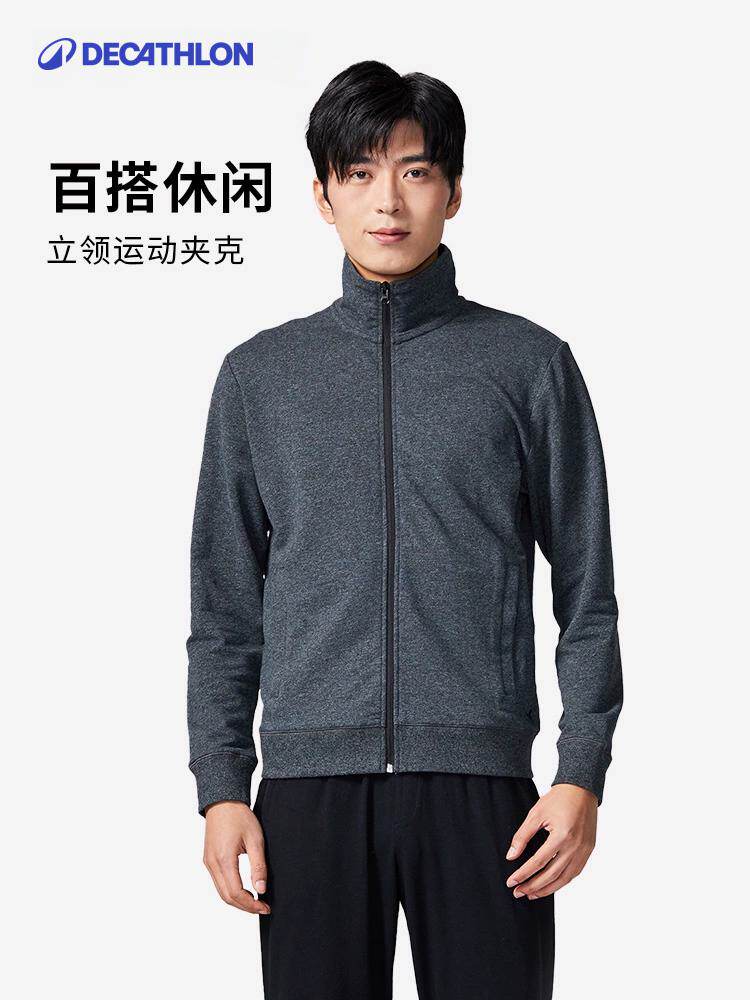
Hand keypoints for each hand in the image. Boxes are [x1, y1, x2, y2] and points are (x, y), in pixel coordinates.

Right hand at [203, 800, 270, 914]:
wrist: (222, 801)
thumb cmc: (239, 816)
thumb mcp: (255, 839)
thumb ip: (258, 866)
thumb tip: (261, 889)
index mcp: (223, 859)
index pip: (236, 893)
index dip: (251, 905)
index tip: (265, 907)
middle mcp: (212, 864)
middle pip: (227, 897)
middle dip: (245, 906)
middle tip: (263, 907)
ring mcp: (208, 862)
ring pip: (221, 892)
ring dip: (237, 901)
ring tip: (255, 901)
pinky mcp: (208, 860)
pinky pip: (218, 882)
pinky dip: (230, 891)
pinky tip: (244, 890)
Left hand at [504, 783, 596, 898]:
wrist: (581, 789)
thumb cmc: (558, 799)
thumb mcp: (536, 814)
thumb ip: (522, 836)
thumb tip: (511, 856)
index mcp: (561, 835)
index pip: (538, 862)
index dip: (523, 874)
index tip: (511, 882)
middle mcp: (575, 846)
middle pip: (552, 875)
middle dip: (533, 886)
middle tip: (518, 893)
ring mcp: (584, 850)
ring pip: (564, 878)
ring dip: (547, 889)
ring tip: (531, 894)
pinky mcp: (588, 850)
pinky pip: (574, 872)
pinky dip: (562, 882)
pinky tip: (550, 885)